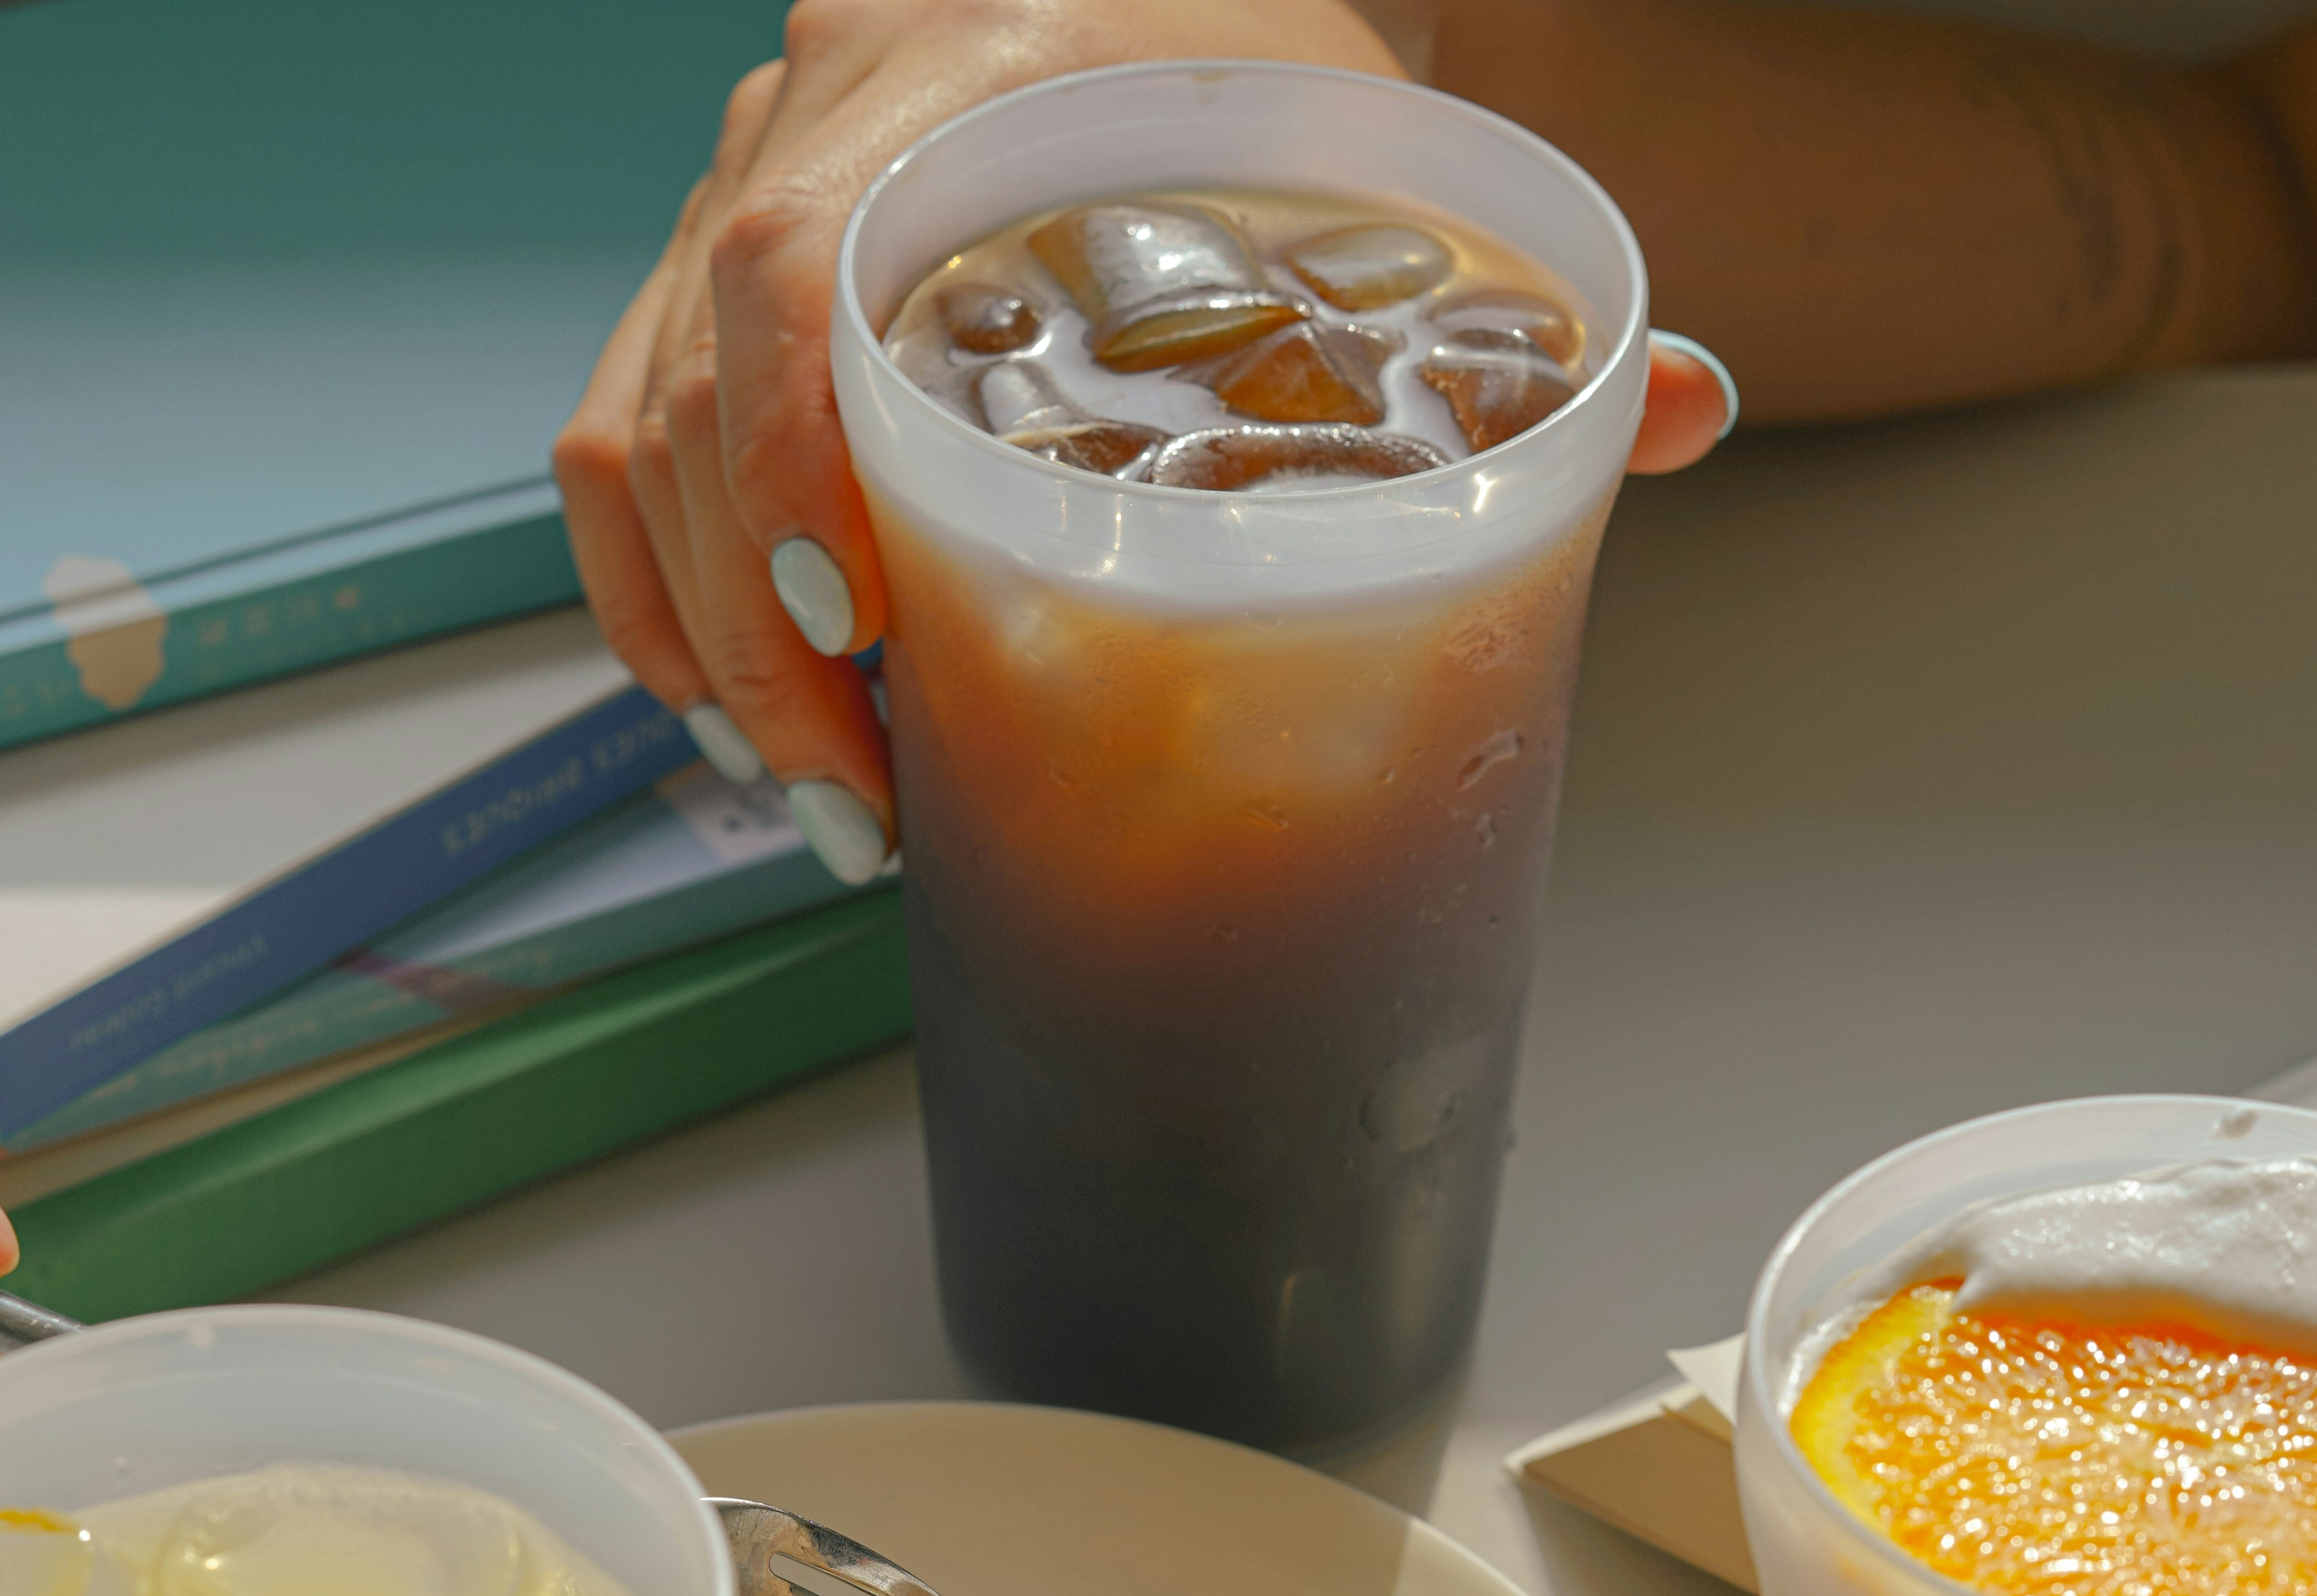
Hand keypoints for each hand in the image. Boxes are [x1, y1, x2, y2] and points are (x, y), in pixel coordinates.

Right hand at [556, 0, 1729, 844]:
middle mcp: (827, 106)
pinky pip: (627, 443)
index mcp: (974, 60)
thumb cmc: (1285, 96)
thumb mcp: (1393, 172)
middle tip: (864, 796)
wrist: (1203, 14)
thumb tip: (1689, 411)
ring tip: (827, 794)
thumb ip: (1532, 316)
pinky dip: (664, 598)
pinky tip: (742, 714)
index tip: (862, 626)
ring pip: (642, 432)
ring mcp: (750, 183)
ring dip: (706, 640)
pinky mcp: (713, 272)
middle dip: (762, 625)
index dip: (795, 454)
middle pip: (704, 382)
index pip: (794, 257)